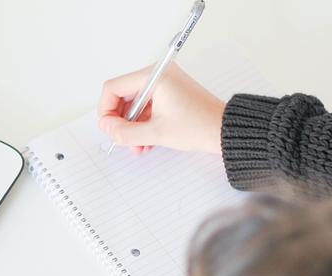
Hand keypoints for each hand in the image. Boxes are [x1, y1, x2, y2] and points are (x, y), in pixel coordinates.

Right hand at [97, 63, 224, 153]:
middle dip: (120, 121)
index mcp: (154, 77)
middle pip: (122, 96)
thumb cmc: (199, 126)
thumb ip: (125, 132)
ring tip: (137, 145)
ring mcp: (164, 84)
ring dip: (131, 126)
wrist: (225, 131)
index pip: (113, 88)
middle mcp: (158, 75)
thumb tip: (107, 128)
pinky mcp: (169, 94)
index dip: (106, 110)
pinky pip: (146, 107)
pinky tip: (146, 141)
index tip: (108, 128)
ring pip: (133, 105)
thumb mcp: (156, 133)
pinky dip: (142, 124)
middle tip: (121, 138)